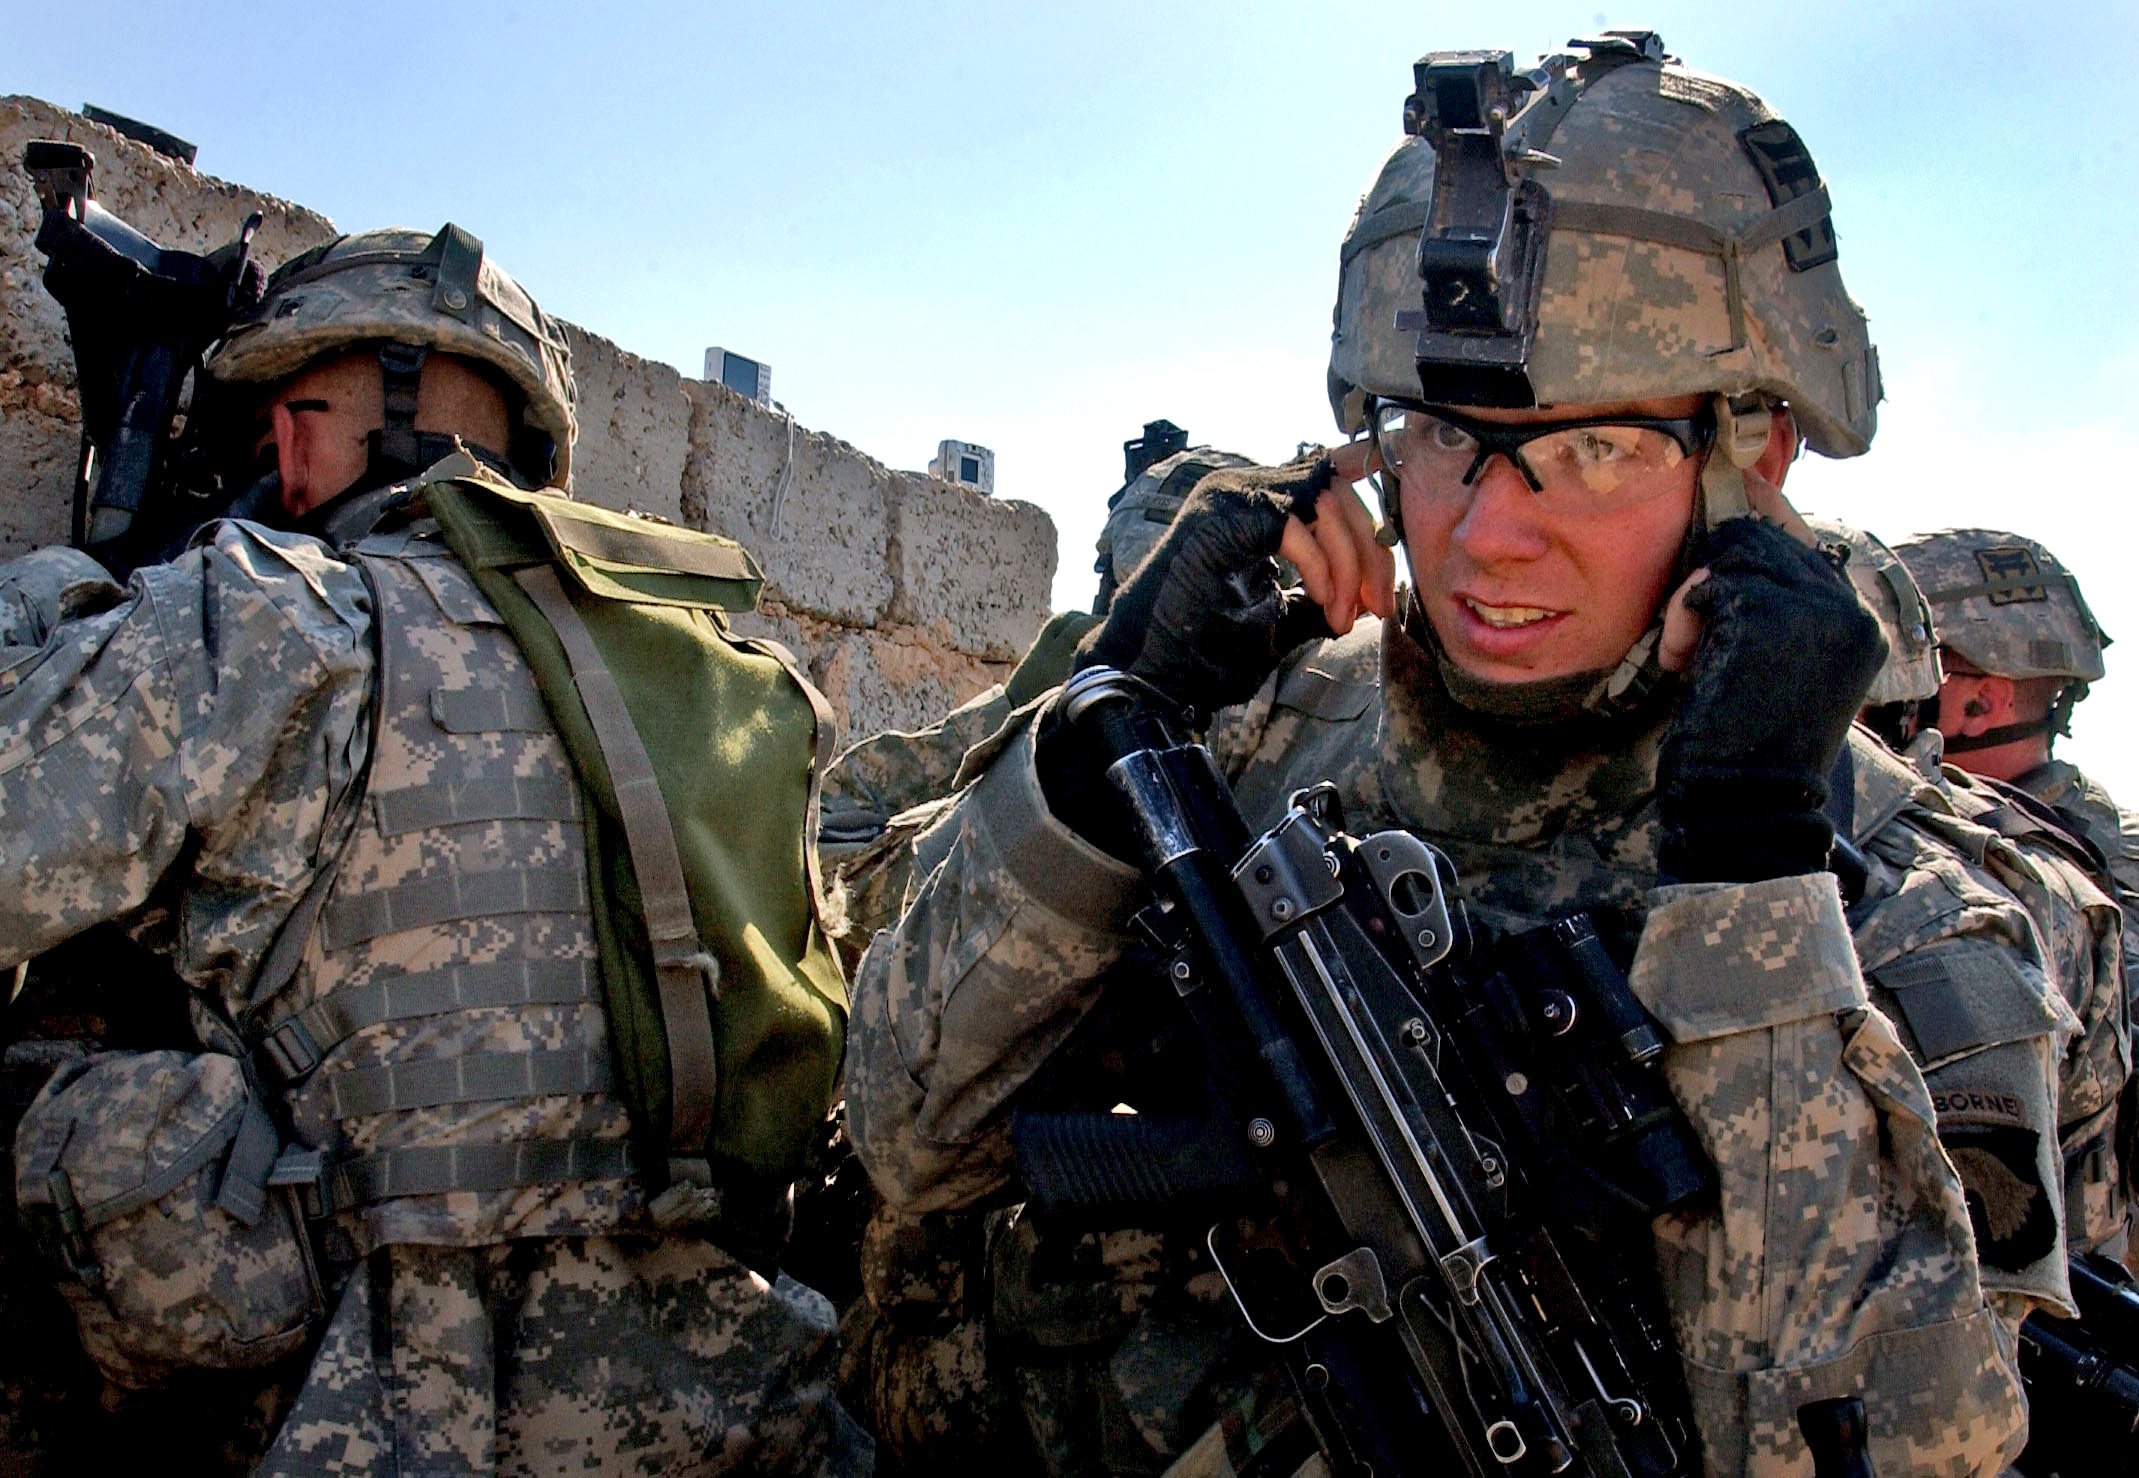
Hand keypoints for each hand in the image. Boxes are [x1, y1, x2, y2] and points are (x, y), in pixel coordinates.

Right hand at [1075, 449, 1393, 721]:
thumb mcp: (1280, 620)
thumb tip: (1366, 596)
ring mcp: (1229, 495)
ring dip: (1348, 564)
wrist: (1150, 675)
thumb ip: (1318, 597)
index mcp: (1255, 504)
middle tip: (1378, 606)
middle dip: (1370, 552)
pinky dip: (1322, 568)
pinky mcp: (1222, 516)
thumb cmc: (1204, 651)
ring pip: (1324, 501)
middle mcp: (1242, 487)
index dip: (1370, 539)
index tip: (1382, 595)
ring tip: (1341, 615)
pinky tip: (1322, 605)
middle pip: (1338, 489)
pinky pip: (1296, 525)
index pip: (1335, 493)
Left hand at [1654, 499, 1886, 885]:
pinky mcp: (1769, 612)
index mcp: (1861, 625)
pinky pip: (1707, 584)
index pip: (1802, 549)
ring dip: (1695, 600)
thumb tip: (1735, 556)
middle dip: (1717, 582)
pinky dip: (1681, 619)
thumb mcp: (1783, 672)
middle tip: (1691, 639)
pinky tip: (1681, 661)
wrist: (1747, 799)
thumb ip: (1783, 618)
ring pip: (1735, 555)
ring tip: (1687, 653)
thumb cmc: (1751, 748)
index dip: (1749, 546)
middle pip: (1767, 542)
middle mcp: (1849, 610)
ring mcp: (1815, 607)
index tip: (1715, 565)